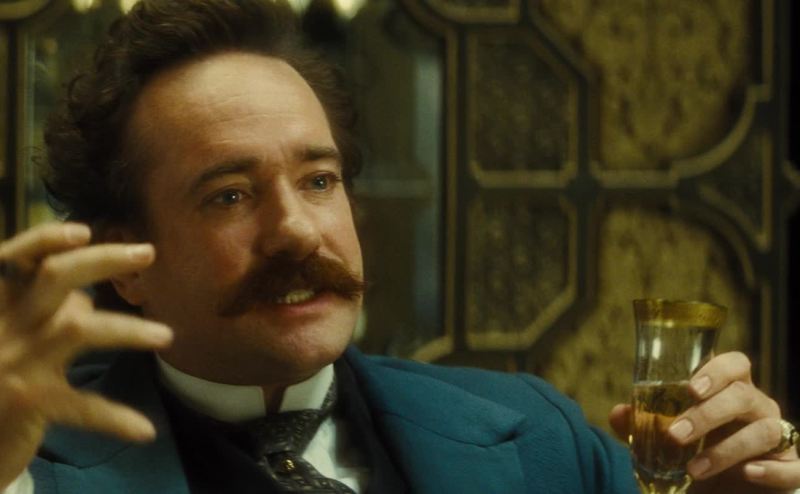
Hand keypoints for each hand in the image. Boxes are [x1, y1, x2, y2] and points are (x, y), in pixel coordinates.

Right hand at [0, 223, 172, 488]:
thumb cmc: (0, 380)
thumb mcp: (16, 339)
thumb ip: (47, 314)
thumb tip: (87, 299)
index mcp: (0, 306)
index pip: (14, 259)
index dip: (44, 240)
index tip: (84, 231)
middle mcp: (4, 326)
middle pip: (52, 278)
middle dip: (103, 259)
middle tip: (148, 253)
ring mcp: (14, 363)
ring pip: (77, 329)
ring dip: (128, 328)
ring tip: (166, 336)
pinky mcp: (28, 402)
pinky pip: (80, 405)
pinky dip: (115, 416)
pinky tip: (145, 430)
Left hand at [610, 352, 799, 492]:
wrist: (728, 490)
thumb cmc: (701, 453)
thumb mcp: (670, 440)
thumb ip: (643, 425)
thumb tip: (619, 413)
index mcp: (730, 391)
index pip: (735, 364)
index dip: (716, 369)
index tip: (689, 387)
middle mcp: (758, 408)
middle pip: (743, 395)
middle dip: (707, 414)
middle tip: (675, 434)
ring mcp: (778, 437)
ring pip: (765, 430)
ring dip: (727, 449)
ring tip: (694, 468)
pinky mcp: (790, 469)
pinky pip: (793, 467)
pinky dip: (771, 470)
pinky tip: (747, 473)